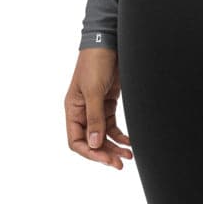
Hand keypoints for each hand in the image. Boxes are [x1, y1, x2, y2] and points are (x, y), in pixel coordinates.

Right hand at [64, 47, 133, 170]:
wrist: (109, 41)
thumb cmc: (95, 62)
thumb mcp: (93, 91)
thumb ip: (94, 117)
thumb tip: (94, 144)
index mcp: (73, 109)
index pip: (76, 140)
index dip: (90, 152)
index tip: (106, 158)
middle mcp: (83, 110)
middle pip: (91, 140)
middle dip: (105, 152)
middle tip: (120, 163)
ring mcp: (96, 106)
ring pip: (103, 134)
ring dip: (114, 145)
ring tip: (128, 155)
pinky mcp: (108, 101)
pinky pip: (112, 124)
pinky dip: (120, 134)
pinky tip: (129, 141)